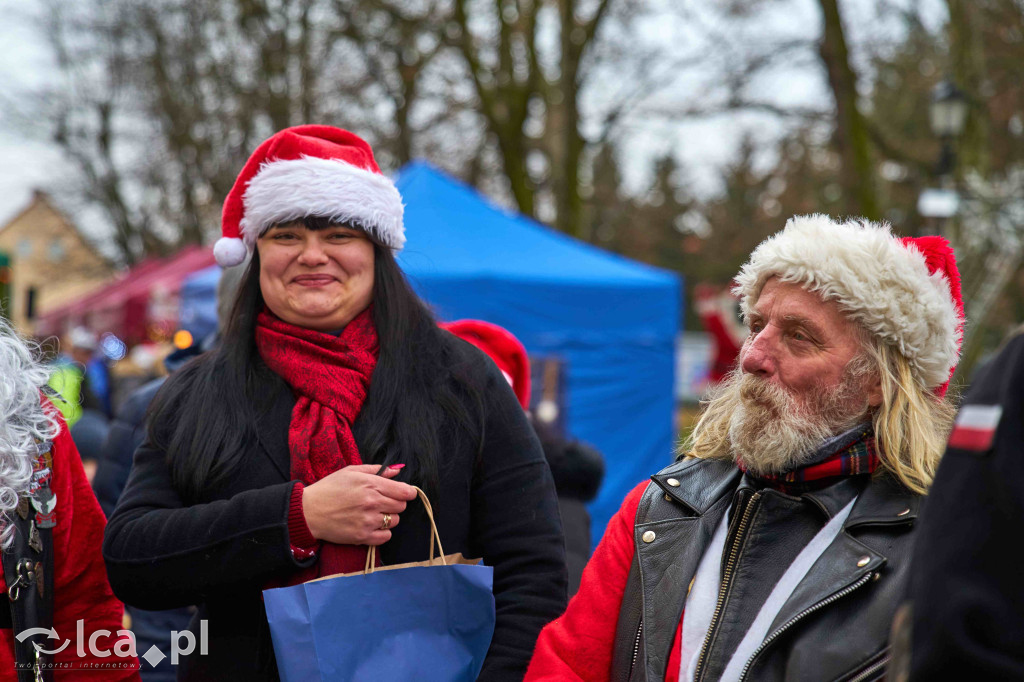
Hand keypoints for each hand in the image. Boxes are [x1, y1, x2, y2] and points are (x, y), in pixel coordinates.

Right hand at [301, 464, 416, 545]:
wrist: (308, 511)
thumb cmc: (329, 489)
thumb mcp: (351, 471)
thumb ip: (376, 470)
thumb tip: (396, 470)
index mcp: (371, 484)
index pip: (404, 491)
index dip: (408, 492)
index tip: (406, 493)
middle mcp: (372, 502)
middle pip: (401, 506)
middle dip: (395, 503)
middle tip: (383, 502)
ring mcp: (368, 521)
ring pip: (395, 521)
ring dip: (388, 517)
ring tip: (374, 513)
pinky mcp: (362, 537)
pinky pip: (386, 537)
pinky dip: (383, 532)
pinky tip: (372, 525)